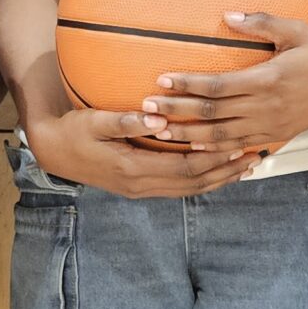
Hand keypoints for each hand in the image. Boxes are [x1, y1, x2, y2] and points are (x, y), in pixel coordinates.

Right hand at [29, 105, 260, 198]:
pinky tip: (216, 172)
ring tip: (245, 167)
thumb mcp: (93, 122)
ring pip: (188, 189)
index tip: (237, 146)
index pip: (183, 167)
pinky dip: (202, 180)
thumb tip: (155, 120)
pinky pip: (178, 187)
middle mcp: (140, 185)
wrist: (53, 151)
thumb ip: (124, 121)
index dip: (212, 158)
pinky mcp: (139, 187)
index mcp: (132, 168)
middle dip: (225, 171)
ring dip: (218, 179)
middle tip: (254, 157)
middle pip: (193, 182)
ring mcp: (140, 189)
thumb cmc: (73, 131)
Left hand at [138, 17, 307, 151]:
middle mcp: (266, 108)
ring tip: (159, 133)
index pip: (218, 86)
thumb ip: (261, 23)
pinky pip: (239, 146)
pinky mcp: (276, 137)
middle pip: (212, 114)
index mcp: (268, 79)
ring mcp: (271, 126)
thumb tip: (227, 16)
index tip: (160, 80)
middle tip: (145, 110)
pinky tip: (193, 148)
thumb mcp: (295, 29)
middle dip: (176, 113)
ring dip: (187, 136)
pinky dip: (214, 149)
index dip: (187, 84)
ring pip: (221, 136)